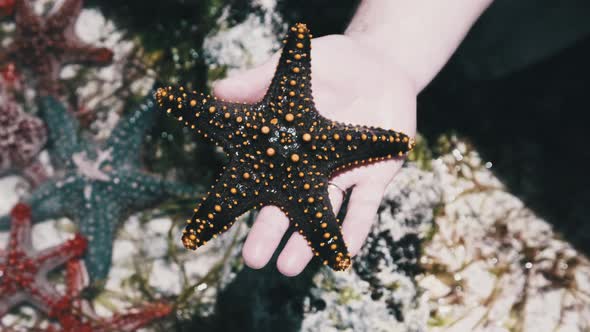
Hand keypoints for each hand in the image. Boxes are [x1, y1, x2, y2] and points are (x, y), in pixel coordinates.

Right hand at [213, 34, 416, 275]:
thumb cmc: (332, 65)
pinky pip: (365, 207)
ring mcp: (342, 177)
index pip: (253, 180)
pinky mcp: (375, 177)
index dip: (231, 204)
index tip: (205, 231)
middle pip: (286, 207)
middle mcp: (310, 170)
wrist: (379, 66)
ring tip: (290, 267)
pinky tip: (344, 252)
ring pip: (323, 215)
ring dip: (309, 241)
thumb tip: (217, 90)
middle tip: (253, 260)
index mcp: (285, 150)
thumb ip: (258, 80)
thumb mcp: (293, 68)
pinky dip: (355, 228)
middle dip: (269, 234)